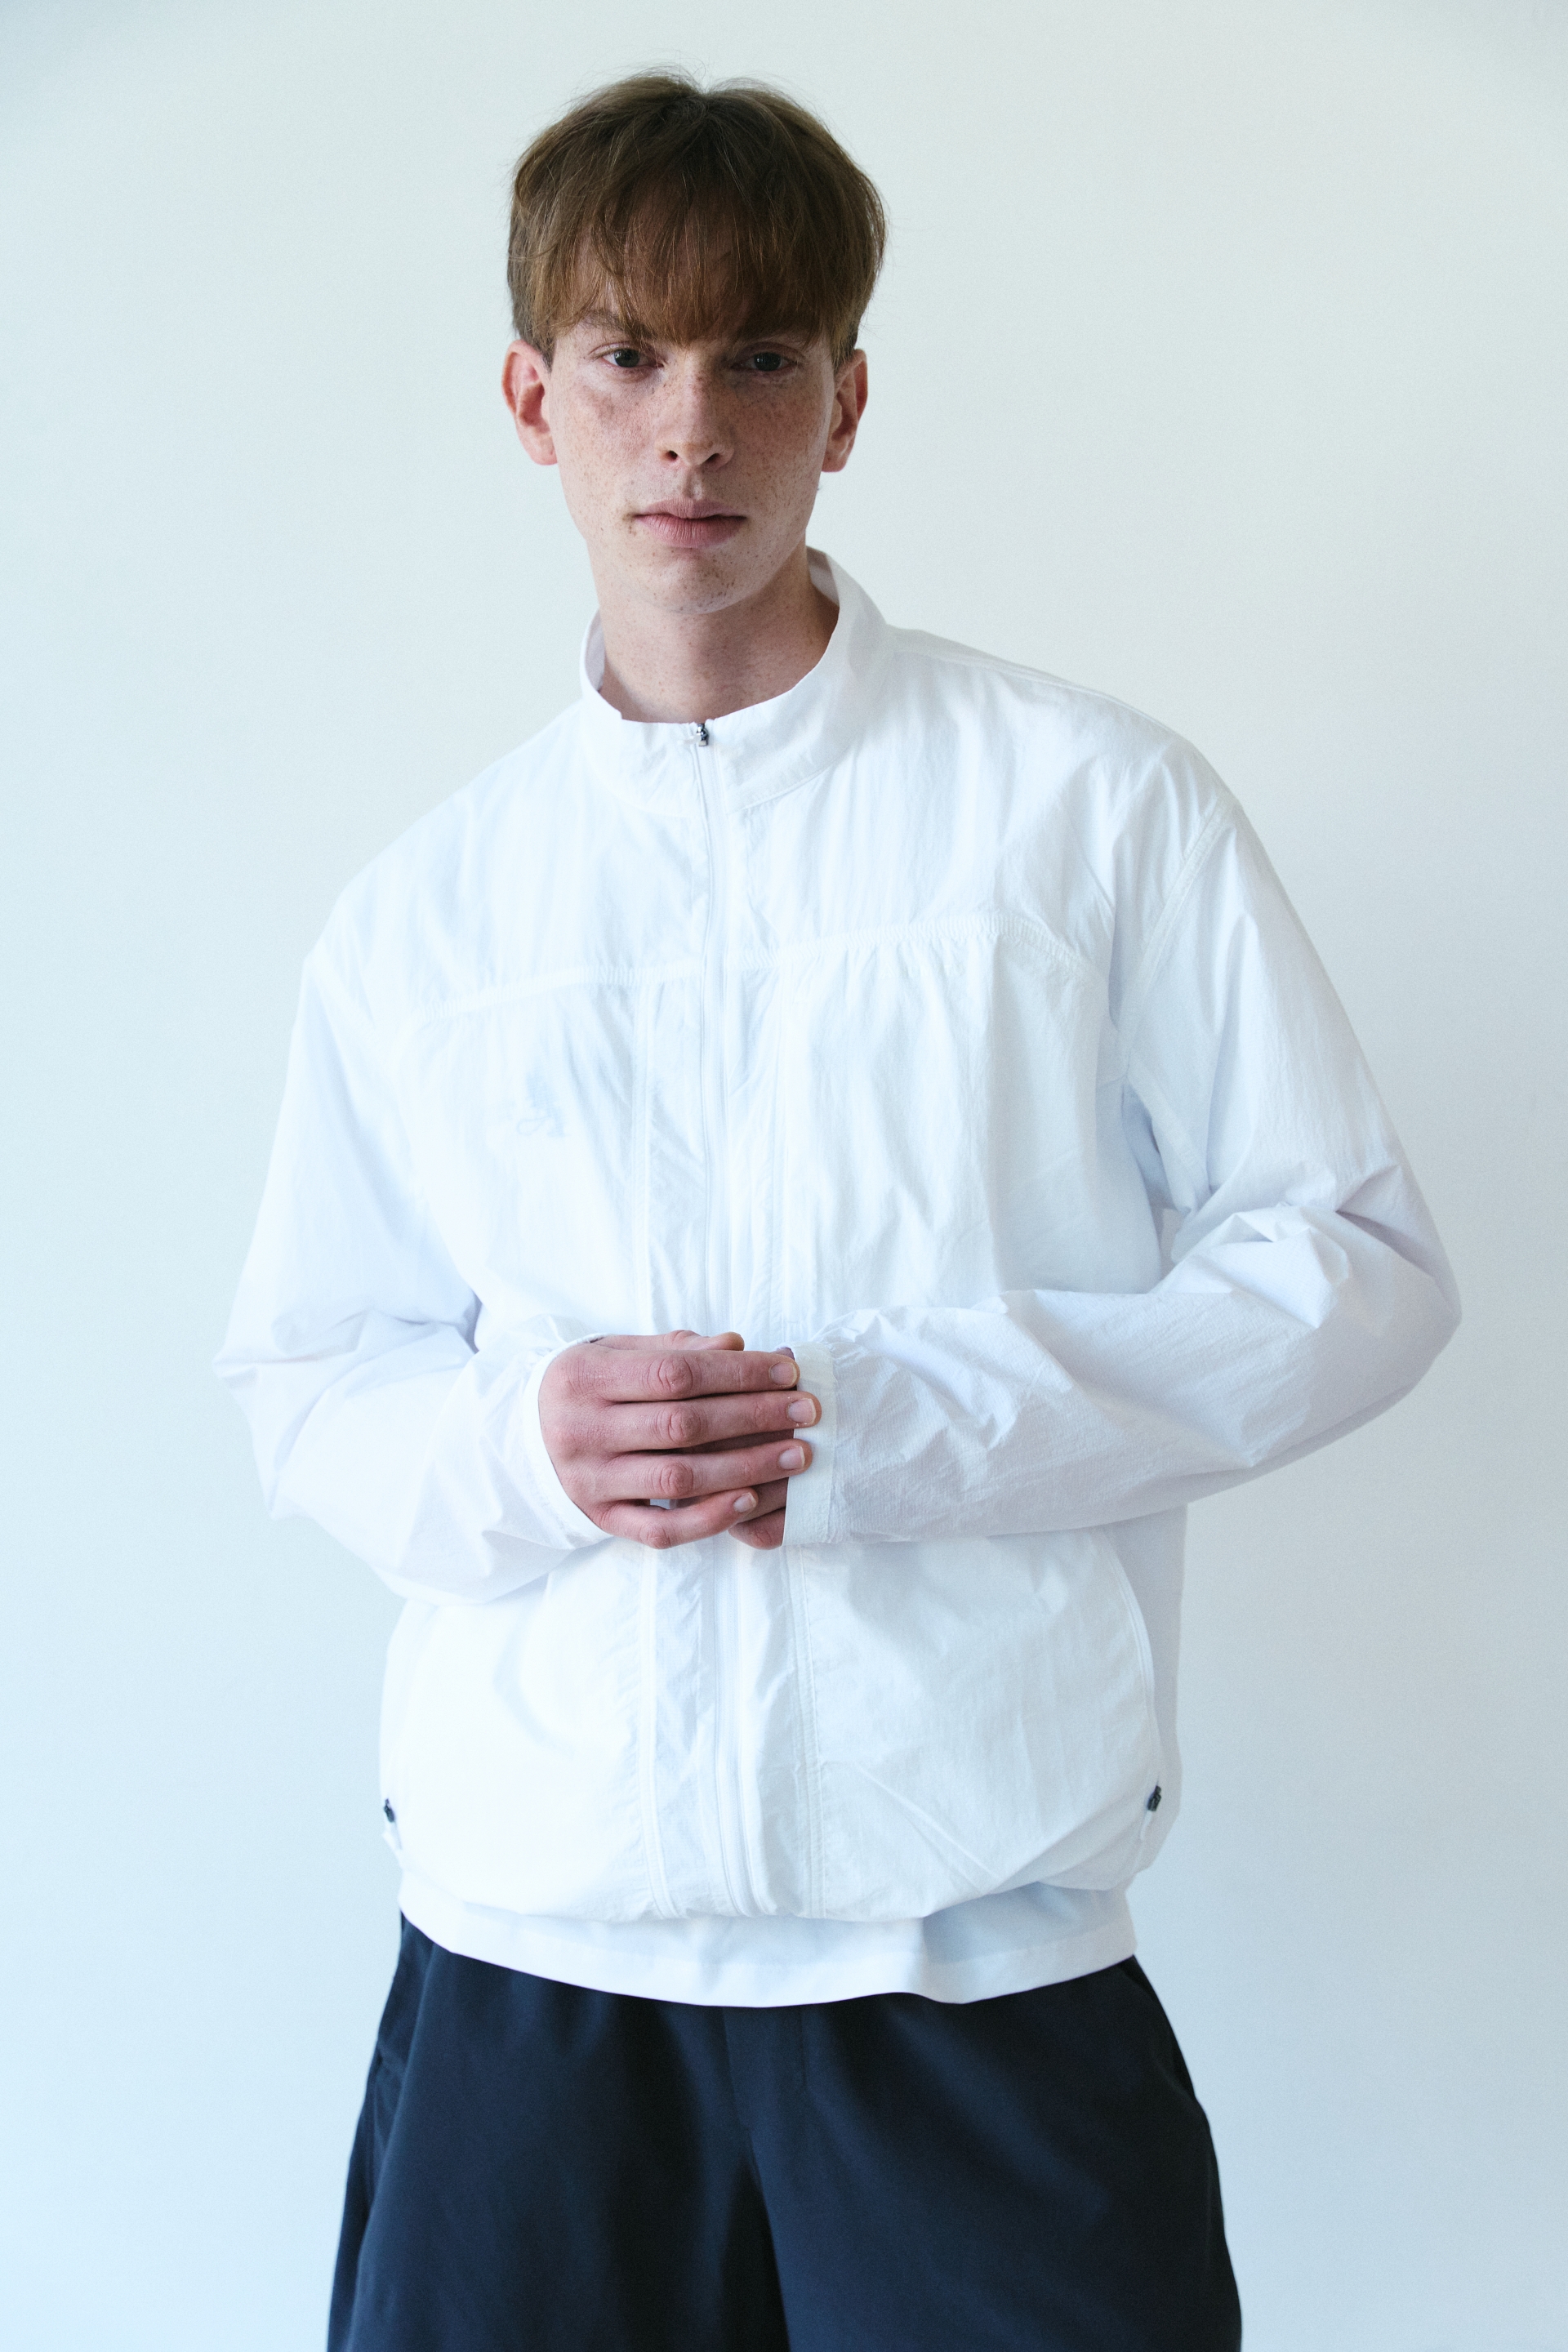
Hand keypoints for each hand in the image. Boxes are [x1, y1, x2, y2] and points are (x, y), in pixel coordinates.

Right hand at [539, 1330, 818, 1551]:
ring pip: (677, 1478)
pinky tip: (750, 1500)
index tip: (787, 1372)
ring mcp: (590, 1480)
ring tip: (796, 1456)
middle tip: (806, 1413)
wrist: (520, 1437)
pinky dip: (708, 1519)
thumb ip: (673, 1349)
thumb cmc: (587, 1386)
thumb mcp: (615, 1352)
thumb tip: (735, 1344)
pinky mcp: (601, 1519)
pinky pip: (659, 1529)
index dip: (737, 1373)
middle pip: (683, 1424)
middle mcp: (583, 1430)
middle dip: (754, 1417)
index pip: (675, 1373)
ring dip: (746, 1467)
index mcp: (587, 1377)